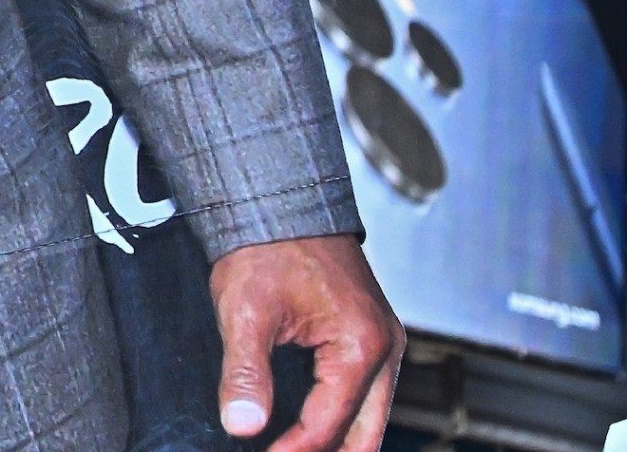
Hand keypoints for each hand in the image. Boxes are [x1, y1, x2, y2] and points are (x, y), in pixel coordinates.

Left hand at [209, 234, 401, 451]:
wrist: (279, 199)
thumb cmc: (267, 244)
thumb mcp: (246, 310)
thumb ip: (245, 373)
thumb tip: (242, 424)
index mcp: (361, 345)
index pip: (328, 427)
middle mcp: (384, 347)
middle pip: (363, 436)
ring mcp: (382, 342)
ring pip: (368, 420)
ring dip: (334, 441)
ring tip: (289, 449)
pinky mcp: (370, 337)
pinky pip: (363, 395)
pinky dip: (338, 417)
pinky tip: (305, 426)